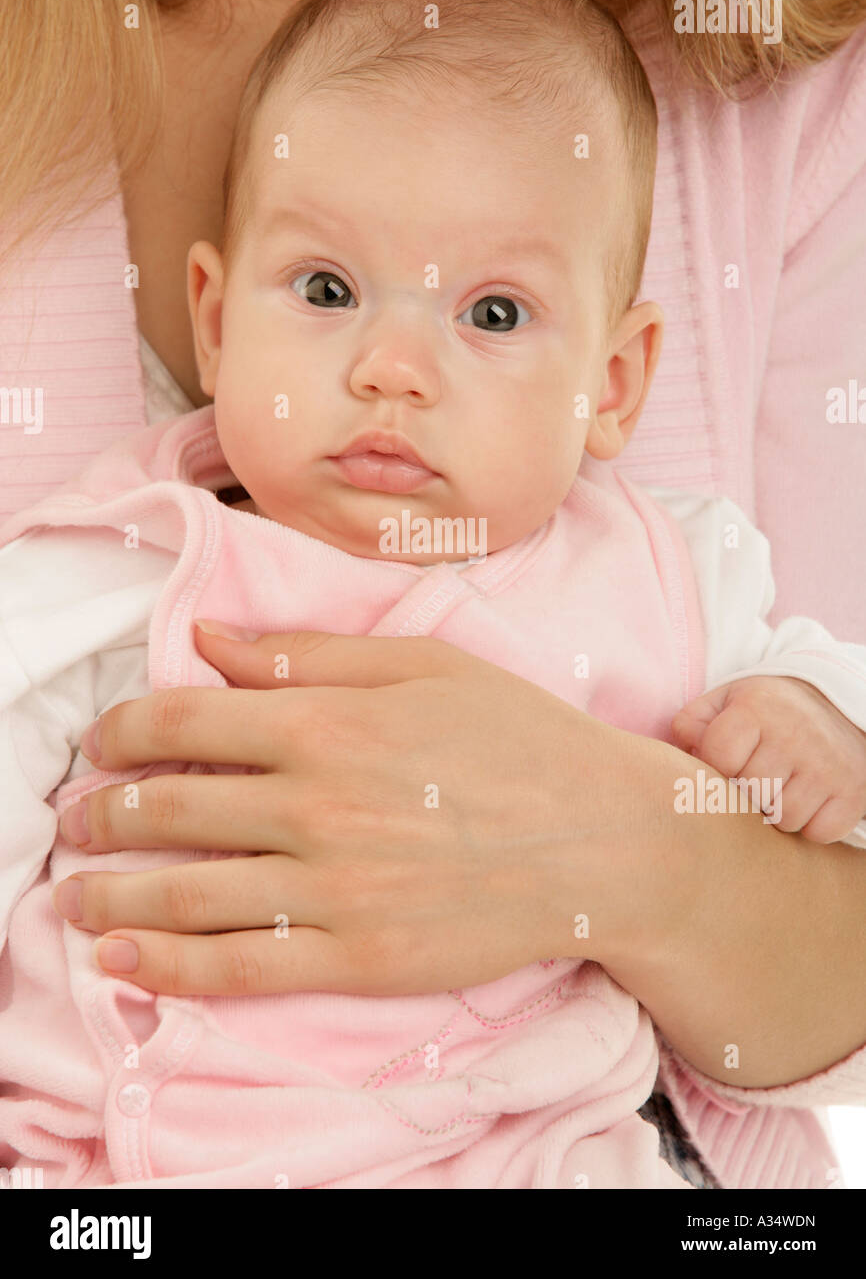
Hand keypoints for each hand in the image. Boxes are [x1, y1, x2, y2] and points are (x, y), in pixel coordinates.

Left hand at [53, 625, 685, 996]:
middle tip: (73, 819)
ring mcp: (335, 888)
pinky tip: (124, 958)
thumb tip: (210, 640)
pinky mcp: (358, 957)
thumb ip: (306, 654)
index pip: (184, 722)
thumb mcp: (423, 665)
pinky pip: (240, 968)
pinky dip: (169, 965)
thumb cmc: (521, 737)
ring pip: (187, 893)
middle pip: (169, 808)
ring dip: (110, 892)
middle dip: (101, 812)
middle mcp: (318, 805)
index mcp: (329, 722)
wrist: (605, 840)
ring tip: (73, 893)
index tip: (100, 741)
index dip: (123, 730)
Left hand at [671, 675, 865, 841]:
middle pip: (750, 793)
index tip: (729, 758)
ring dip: (777, 810)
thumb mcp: (727, 701)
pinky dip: (811, 825)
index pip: (718, 758)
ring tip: (782, 785)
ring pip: (783, 819)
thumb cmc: (769, 711)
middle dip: (747, 790)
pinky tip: (809, 799)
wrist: (838, 707)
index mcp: (757, 708)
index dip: (717, 765)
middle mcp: (796, 735)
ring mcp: (828, 766)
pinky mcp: (853, 792)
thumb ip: (692, 723)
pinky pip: (819, 833)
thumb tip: (681, 754)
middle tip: (758, 773)